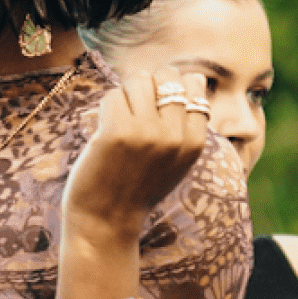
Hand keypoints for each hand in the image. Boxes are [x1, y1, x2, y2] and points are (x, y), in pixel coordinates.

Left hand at [62, 67, 209, 242]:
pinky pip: (112, 96)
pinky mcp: (117, 133)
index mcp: (194, 142)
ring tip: (118, 120)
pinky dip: (104, 109)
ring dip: (124, 95)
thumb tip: (192, 76)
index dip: (171, 86)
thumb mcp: (175, 160)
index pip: (194, 85)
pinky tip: (103, 131)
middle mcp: (175, 136)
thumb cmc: (136, 188)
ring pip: (138, 81)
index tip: (154, 104)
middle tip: (133, 109)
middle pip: (167, 76)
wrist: (106, 222)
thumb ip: (184, 125)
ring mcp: (147, 133)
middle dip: (148, 85)